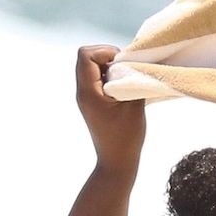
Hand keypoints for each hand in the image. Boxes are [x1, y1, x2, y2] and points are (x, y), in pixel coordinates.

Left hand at [76, 45, 145, 177]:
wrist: (116, 164)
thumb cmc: (126, 138)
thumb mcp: (134, 105)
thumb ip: (132, 79)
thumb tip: (134, 63)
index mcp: (88, 92)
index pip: (86, 55)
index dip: (105, 51)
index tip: (122, 64)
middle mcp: (82, 92)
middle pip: (86, 57)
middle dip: (106, 56)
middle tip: (124, 69)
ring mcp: (85, 98)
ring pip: (91, 67)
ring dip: (108, 67)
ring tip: (124, 80)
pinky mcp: (92, 103)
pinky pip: (96, 79)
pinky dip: (109, 77)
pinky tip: (122, 89)